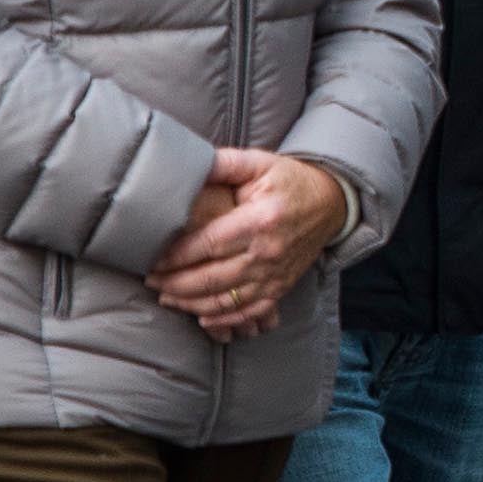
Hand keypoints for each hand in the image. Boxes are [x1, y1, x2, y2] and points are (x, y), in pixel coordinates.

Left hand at [147, 145, 352, 341]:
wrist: (331, 204)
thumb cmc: (290, 181)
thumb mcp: (259, 163)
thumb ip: (224, 163)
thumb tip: (188, 163)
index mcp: (259, 220)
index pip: (208, 244)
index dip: (176, 255)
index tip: (152, 259)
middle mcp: (268, 252)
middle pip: (212, 277)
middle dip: (176, 283)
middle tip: (151, 281)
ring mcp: (276, 274)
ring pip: (226, 300)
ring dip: (192, 303)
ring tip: (167, 297)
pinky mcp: (281, 287)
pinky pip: (249, 312)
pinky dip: (224, 318)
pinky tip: (201, 317)